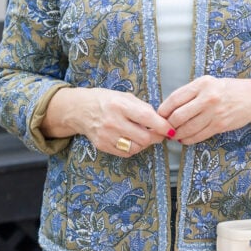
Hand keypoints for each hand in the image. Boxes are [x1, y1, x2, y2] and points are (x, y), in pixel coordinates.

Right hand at [41, 86, 173, 156]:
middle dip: (156, 137)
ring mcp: (107, 136)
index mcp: (120, 105)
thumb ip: (142, 108)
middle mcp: (113, 122)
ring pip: (136, 148)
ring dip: (145, 144)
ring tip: (143, 135)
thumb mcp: (124, 97)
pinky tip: (132, 139)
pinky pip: (126, 153)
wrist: (80, 110)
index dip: (163, 126)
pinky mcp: (103, 146)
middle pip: (144, 138)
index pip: (147, 118)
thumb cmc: (105, 100)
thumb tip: (161, 121)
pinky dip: (133, 148)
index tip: (171, 129)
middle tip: (159, 133)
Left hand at [157, 76, 250, 144]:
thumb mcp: (208, 83)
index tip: (159, 115)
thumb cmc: (227, 90)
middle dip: (168, 125)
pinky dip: (188, 140)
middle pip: (178, 116)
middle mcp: (207, 98)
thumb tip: (168, 108)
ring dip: (177, 135)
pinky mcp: (219, 126)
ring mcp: (214, 113)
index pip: (175, 98)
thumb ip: (190, 93)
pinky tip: (184, 139)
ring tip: (173, 135)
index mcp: (202, 84)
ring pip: (187, 129)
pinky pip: (198, 136)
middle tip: (164, 128)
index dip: (163, 110)